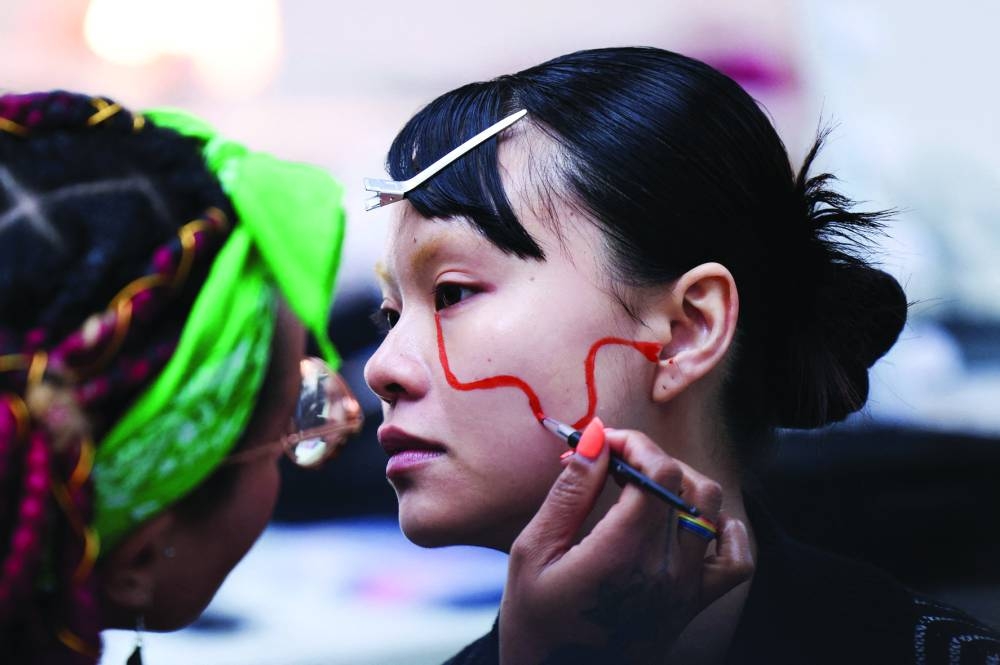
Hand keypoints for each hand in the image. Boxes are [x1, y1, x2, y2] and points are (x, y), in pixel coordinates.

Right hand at [499, 421, 752, 664]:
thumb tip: (595, 438)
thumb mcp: (533, 551)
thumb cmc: (535, 622)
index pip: (659, 473)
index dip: (634, 444)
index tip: (603, 442)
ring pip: (710, 508)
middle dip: (648, 457)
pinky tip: (691, 521)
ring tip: (641, 486)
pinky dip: (724, 530)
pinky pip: (736, 560)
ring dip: (680, 483)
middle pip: (684, 482)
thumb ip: (569, 492)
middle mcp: (664, 570)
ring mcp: (685, 589)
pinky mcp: (692, 604)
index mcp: (621, 554)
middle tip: (610, 463)